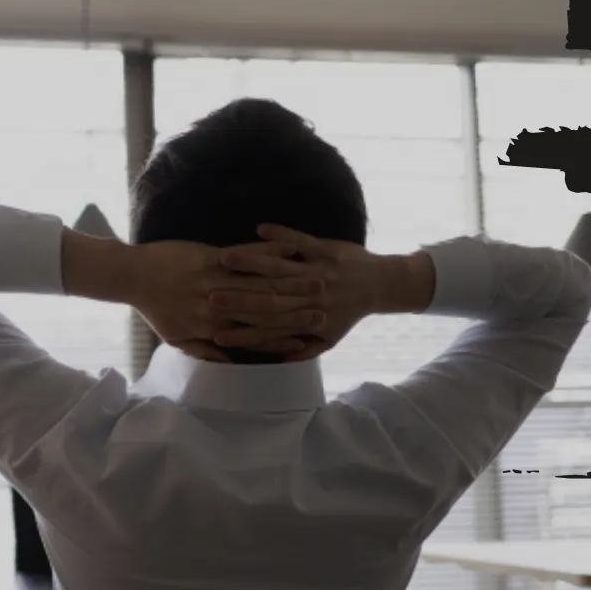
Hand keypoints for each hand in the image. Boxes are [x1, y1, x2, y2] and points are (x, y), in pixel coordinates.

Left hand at [128, 240, 329, 361]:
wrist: (132, 275)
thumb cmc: (154, 307)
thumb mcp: (175, 337)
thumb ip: (204, 351)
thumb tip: (230, 362)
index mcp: (211, 327)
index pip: (255, 335)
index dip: (283, 337)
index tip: (307, 338)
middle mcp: (218, 306)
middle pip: (265, 309)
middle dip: (297, 308)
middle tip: (326, 306)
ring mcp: (216, 280)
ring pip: (260, 282)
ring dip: (292, 280)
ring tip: (319, 278)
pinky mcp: (211, 257)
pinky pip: (245, 256)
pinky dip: (269, 252)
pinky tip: (291, 249)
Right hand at [212, 225, 389, 360]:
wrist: (382, 285)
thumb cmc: (349, 313)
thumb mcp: (328, 339)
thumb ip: (303, 350)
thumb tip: (277, 361)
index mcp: (309, 321)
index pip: (270, 331)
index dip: (243, 334)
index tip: (216, 334)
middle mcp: (312, 298)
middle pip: (269, 299)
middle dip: (238, 298)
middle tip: (208, 296)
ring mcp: (319, 272)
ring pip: (281, 269)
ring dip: (253, 263)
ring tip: (225, 259)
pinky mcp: (327, 250)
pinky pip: (302, 241)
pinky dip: (283, 234)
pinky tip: (261, 228)